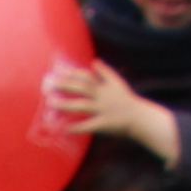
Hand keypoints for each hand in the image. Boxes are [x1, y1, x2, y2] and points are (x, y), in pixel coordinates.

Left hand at [44, 62, 173, 158]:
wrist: (141, 117)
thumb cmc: (127, 101)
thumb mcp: (118, 83)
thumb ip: (105, 73)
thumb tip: (94, 61)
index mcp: (105, 86)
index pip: (87, 77)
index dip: (72, 73)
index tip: (58, 70)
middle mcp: (103, 96)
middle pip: (82, 88)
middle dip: (65, 85)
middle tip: (49, 84)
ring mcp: (103, 110)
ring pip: (82, 105)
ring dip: (65, 104)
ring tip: (51, 104)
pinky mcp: (105, 123)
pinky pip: (88, 125)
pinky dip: (77, 128)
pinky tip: (65, 129)